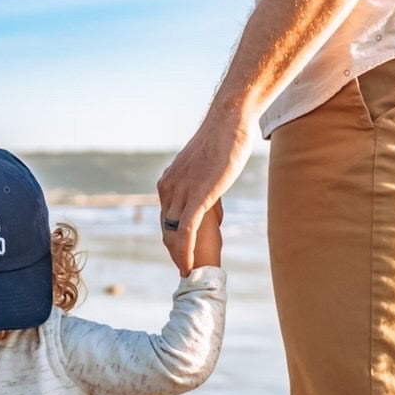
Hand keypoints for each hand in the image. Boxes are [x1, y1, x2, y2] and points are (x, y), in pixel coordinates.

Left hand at [157, 110, 252, 275]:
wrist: (228, 121)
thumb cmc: (224, 141)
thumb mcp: (208, 171)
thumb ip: (206, 191)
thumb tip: (213, 210)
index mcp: (168, 182)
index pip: (166, 217)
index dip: (172, 238)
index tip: (178, 254)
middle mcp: (168, 188)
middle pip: (166, 229)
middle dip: (173, 252)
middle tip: (182, 270)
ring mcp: (180, 192)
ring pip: (174, 233)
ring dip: (179, 256)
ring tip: (187, 274)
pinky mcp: (196, 196)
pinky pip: (186, 230)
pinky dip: (185, 251)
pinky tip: (188, 265)